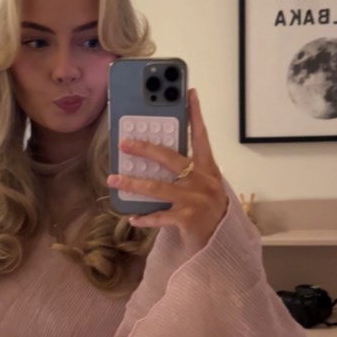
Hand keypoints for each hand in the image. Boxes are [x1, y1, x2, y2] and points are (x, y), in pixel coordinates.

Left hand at [107, 88, 227, 253]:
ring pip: (158, 187)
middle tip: (125, 143)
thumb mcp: (203, 186)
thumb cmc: (208, 210)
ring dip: (132, 184)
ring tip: (113, 179)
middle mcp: (203, 181)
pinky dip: (145, 218)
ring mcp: (195, 200)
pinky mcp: (188, 219)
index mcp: (208, 168)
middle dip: (146, 149)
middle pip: (171, 158)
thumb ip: (186, 171)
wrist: (222, 243)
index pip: (201, 136)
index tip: (189, 93)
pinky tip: (132, 218)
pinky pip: (160, 216)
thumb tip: (154, 158)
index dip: (195, 114)